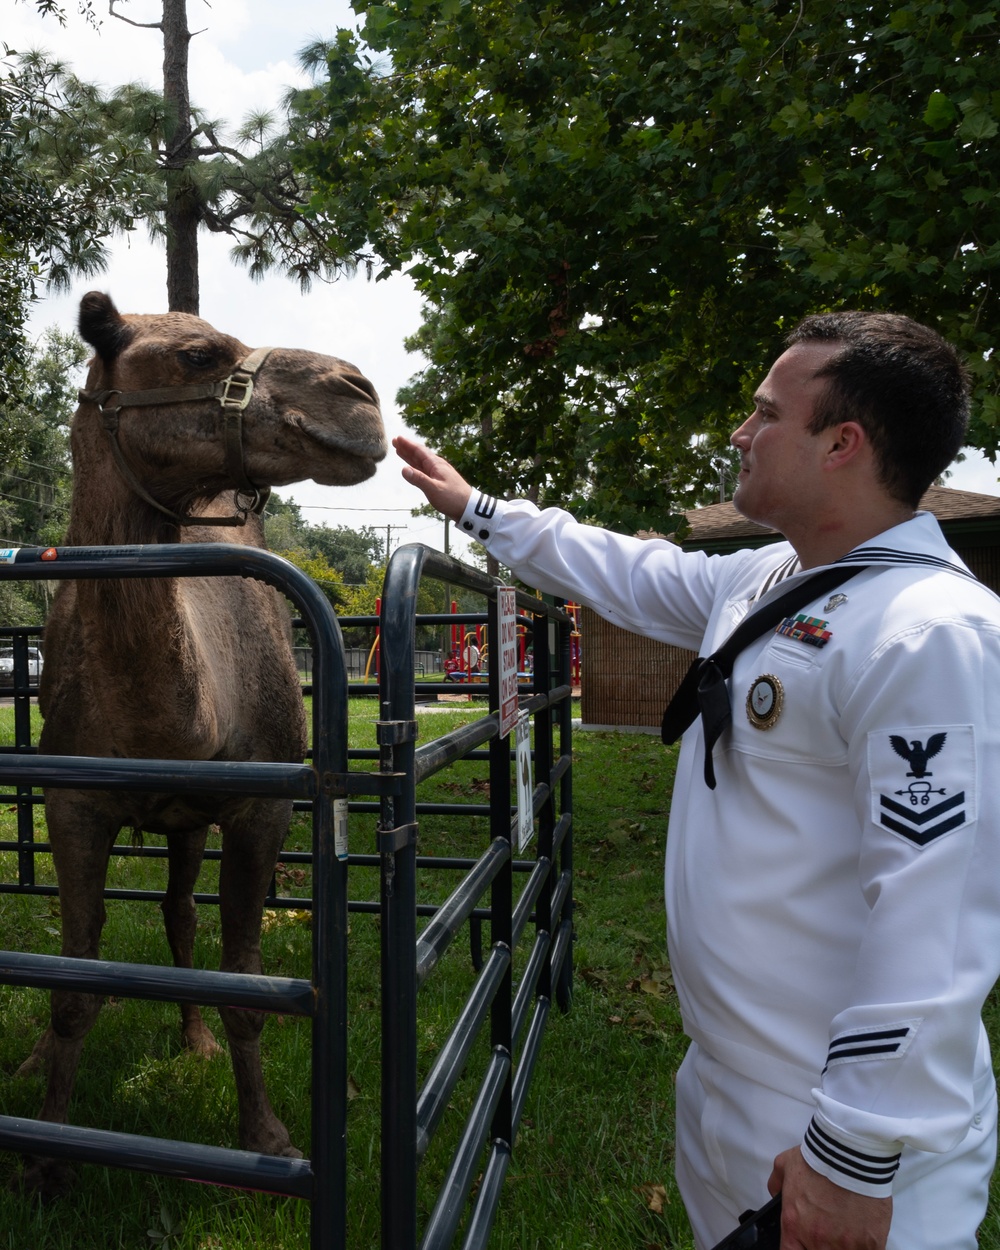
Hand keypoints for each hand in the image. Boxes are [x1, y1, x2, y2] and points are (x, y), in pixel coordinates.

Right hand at [394, 435, 472, 521]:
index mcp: (436, 465)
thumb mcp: (434, 489)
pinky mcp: (439, 480)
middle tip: (395, 441)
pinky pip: (424, 469)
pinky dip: (416, 466)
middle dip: (407, 448)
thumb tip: (403, 469)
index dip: (408, 445)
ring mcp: (438, 473)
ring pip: (420, 462)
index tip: (397, 438)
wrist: (468, 507)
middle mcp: (437, 466)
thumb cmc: (452, 498)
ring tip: (400, 450)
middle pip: (419, 454)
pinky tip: (412, 466)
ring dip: (410, 456)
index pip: (419, 451)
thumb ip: (418, 479)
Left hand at [768, 1147, 891, 1249]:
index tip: (803, 1241)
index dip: (796, 1248)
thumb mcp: (785, 1164)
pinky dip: (864, 1245)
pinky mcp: (870, 1244)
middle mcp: (818, 1240)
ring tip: (846, 1229)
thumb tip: (776, 1193)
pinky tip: (864, 1234)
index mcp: (794, 1225)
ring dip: (844, 1245)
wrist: (851, 1154)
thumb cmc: (820, 1158)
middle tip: (829, 1229)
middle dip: (821, 1243)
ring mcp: (845, 1245)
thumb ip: (777, 1183)